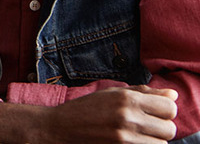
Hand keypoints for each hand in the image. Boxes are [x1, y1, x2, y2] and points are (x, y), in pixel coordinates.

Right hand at [0, 85, 177, 143]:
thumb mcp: (112, 93)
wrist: (61, 127)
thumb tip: (172, 95)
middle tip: (145, 125)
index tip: (154, 112)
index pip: (170, 108)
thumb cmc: (87, 108)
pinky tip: (130, 141)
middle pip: (170, 129)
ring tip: (136, 134)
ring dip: (153, 140)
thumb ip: (143, 93)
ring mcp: (124, 136)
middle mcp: (128, 116)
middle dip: (160, 128)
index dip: (164, 111)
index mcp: (127, 98)